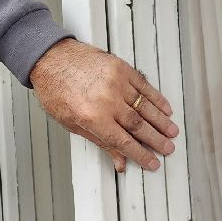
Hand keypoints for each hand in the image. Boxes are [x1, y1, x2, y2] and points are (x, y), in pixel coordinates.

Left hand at [30, 38, 178, 172]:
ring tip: (172, 132)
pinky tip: (165, 109)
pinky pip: (144, 86)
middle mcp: (107, 100)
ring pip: (145, 107)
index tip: (153, 162)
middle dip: (156, 140)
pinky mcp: (120, 68)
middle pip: (139, 126)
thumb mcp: (71, 123)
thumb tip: (119, 160)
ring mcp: (116, 82)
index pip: (124, 142)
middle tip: (168, 148)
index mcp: (92, 117)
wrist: (49, 58)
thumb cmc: (55, 90)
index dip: (141, 155)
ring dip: (161, 122)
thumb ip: (99, 141)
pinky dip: (156, 99)